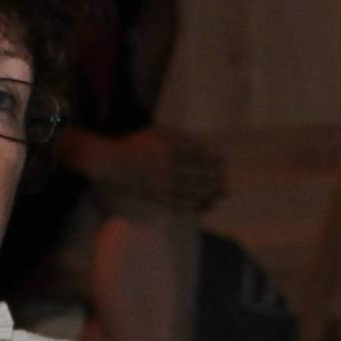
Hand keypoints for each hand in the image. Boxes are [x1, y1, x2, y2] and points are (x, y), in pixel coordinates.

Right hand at [87, 128, 224, 214]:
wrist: (115, 163)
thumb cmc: (140, 145)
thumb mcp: (159, 133)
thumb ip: (181, 139)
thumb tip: (206, 149)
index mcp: (166, 148)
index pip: (195, 156)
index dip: (210, 160)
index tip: (221, 162)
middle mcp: (164, 166)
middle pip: (195, 174)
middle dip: (213, 178)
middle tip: (225, 179)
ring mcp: (160, 183)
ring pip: (189, 191)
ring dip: (208, 193)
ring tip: (221, 193)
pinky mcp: (156, 196)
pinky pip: (179, 204)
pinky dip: (194, 206)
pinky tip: (206, 205)